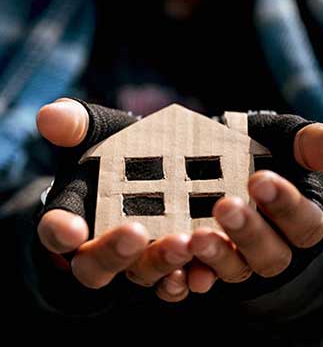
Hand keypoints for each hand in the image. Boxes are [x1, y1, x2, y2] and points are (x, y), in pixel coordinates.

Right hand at [37, 98, 191, 301]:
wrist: (157, 164)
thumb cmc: (119, 149)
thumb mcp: (97, 133)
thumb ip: (75, 126)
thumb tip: (49, 115)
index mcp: (75, 216)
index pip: (56, 229)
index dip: (60, 230)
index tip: (71, 228)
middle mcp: (102, 246)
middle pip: (97, 264)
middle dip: (114, 251)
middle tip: (135, 232)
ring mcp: (136, 259)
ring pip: (141, 273)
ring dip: (159, 263)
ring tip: (181, 244)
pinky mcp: (167, 264)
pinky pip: (172, 282)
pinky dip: (185, 279)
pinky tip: (200, 270)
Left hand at [187, 122, 322, 294]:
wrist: (224, 163)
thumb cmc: (263, 152)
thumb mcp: (287, 142)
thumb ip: (314, 146)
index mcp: (299, 221)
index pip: (304, 224)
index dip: (285, 205)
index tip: (260, 179)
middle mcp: (272, 247)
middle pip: (270, 255)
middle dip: (249, 233)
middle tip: (225, 207)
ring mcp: (238, 259)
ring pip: (236, 272)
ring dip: (217, 258)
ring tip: (196, 237)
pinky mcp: (206, 264)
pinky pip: (199, 281)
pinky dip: (187, 278)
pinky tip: (176, 270)